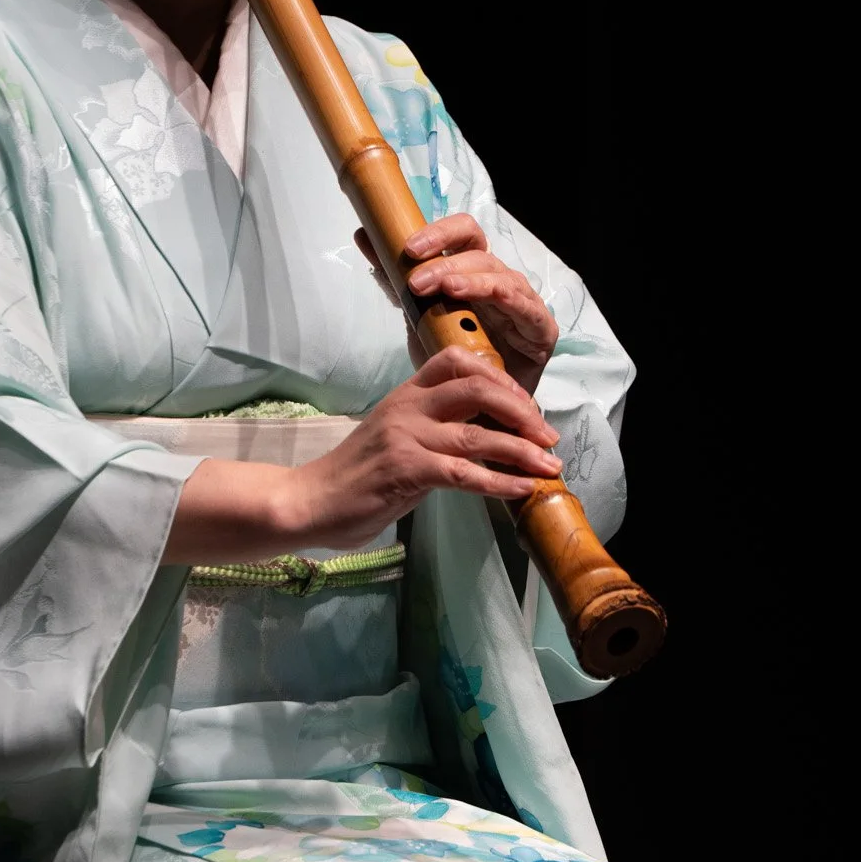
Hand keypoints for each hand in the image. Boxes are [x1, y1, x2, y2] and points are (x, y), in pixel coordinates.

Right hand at [277, 346, 562, 552]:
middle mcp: (408, 407)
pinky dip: (500, 481)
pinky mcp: (406, 470)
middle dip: (522, 411)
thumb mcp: (395, 438)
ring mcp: (406, 437)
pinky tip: (522, 488)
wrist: (309, 500)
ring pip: (478, 435)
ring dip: (523, 450)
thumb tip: (484, 438)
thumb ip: (432, 430)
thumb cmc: (354, 476)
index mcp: (406, 394)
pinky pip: (464, 473)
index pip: (457, 361)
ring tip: (551, 467)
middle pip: (478, 388)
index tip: (525, 405)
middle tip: (548, 437)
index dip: (499, 377)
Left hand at [357, 215, 558, 396]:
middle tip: (416, 282)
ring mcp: (523, 303)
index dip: (439, 234)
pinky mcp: (541, 329)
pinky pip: (526, 307)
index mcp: (473, 273)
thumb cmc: (454, 361)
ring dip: (469, 279)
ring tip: (445, 289)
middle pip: (479, 250)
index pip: (463, 235)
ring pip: (500, 276)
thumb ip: (396, 278)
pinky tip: (483, 301)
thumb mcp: (419, 315)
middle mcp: (499, 281)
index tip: (407, 248)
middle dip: (445, 262)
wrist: (477, 413)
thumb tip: (364, 235)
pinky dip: (505, 299)